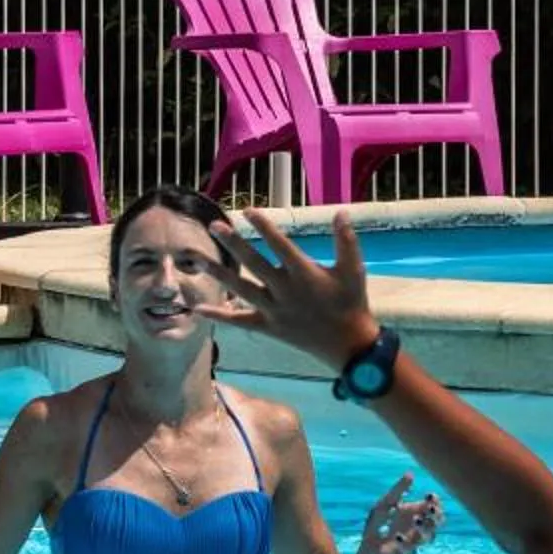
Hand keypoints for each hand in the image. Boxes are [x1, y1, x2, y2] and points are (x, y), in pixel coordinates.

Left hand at [204, 210, 380, 364]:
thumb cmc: (352, 302)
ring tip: (198, 259)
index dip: (263, 226)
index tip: (247, 210)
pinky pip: (239, 321)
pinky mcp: (268, 327)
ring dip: (219, 273)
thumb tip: (340, 212)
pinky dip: (219, 316)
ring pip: (240, 289)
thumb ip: (346, 240)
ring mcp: (273, 310)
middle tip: (214, 226)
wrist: (348, 343)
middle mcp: (284, 290)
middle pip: (253, 263)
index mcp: (304, 273)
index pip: (279, 244)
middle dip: (233, 243)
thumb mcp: (354, 270)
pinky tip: (198, 309)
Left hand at [355, 475, 443, 553]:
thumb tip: (410, 473)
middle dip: (437, 516)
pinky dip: (405, 544)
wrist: (366, 545)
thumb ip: (398, 490)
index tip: (429, 495)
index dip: (436, 502)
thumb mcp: (385, 503)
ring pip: (429, 537)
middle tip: (431, 509)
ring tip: (416, 519)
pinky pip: (410, 551)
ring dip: (424, 528)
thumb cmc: (378, 522)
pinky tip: (398, 536)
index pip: (435, 507)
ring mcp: (413, 542)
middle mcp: (419, 528)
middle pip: (438, 523)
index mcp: (417, 514)